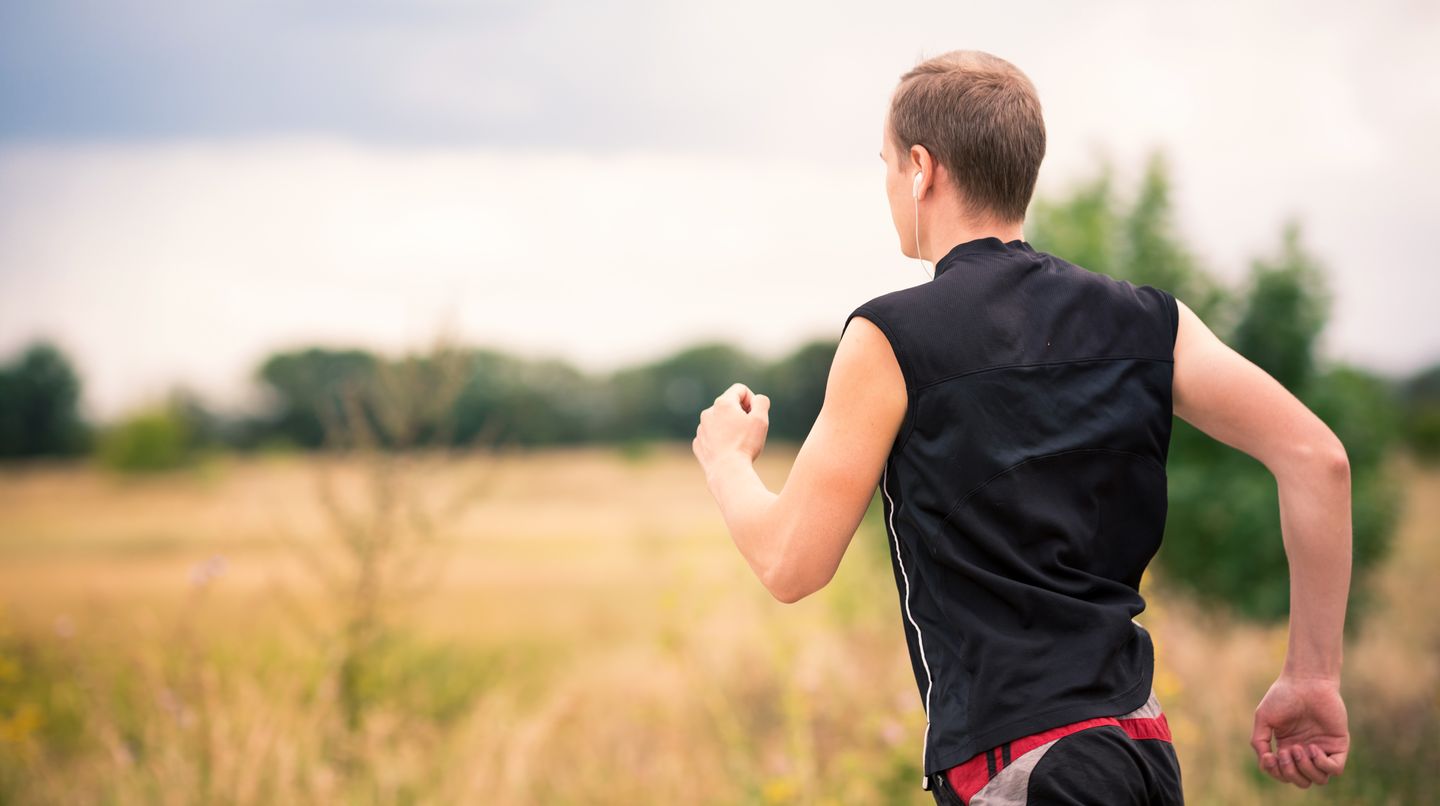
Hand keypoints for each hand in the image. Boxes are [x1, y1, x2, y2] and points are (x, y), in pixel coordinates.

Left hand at [693, 382, 770, 476]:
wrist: (727, 472)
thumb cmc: (745, 445)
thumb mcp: (761, 420)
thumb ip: (761, 402)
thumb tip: (757, 399)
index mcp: (723, 403)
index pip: (740, 390)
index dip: (752, 400)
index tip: (755, 415)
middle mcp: (708, 413)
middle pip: (729, 405)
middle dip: (741, 414)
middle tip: (749, 430)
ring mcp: (701, 429)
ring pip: (719, 421)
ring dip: (730, 427)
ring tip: (739, 443)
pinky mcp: (698, 443)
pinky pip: (712, 436)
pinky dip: (720, 440)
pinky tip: (729, 451)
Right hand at [1250, 674, 1348, 788]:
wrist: (1305, 681)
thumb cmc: (1283, 696)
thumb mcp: (1263, 719)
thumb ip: (1259, 742)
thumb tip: (1265, 763)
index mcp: (1288, 747)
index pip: (1284, 774)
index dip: (1276, 772)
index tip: (1270, 756)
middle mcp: (1306, 752)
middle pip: (1301, 781)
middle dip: (1290, 772)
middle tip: (1286, 752)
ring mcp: (1323, 749)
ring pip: (1319, 779)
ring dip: (1305, 769)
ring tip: (1299, 748)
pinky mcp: (1338, 745)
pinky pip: (1334, 770)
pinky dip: (1322, 764)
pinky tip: (1312, 748)